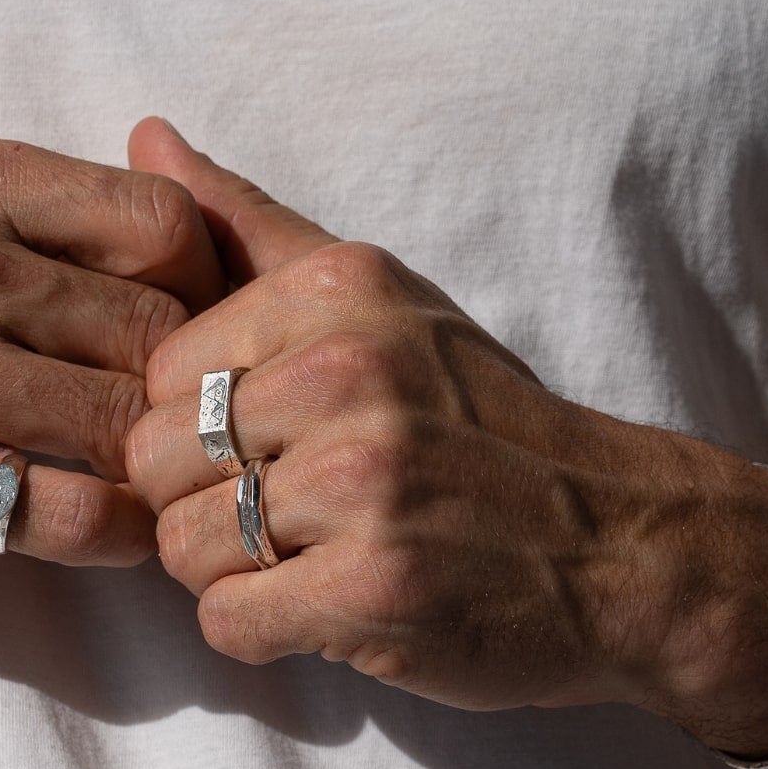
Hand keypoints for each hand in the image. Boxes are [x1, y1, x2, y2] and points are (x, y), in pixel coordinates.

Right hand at [0, 132, 223, 641]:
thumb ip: (30, 217)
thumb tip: (186, 230)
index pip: (163, 218)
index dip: (206, 284)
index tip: (195, 333)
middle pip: (160, 328)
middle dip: (182, 390)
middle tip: (181, 429)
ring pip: (130, 424)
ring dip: (155, 468)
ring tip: (148, 484)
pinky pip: (85, 516)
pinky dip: (122, 536)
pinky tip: (109, 535)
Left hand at [123, 119, 767, 752]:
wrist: (623, 547)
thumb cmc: (482, 425)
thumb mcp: (384, 302)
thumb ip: (251, 228)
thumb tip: (144, 135)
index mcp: (337, 291)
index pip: (161, 371)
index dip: (196, 426)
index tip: (273, 445)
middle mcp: (346, 374)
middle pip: (155, 461)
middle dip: (202, 503)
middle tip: (288, 514)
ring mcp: (362, 484)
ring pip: (179, 548)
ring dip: (233, 574)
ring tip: (315, 558)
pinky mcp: (372, 589)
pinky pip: (227, 623)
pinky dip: (265, 633)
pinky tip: (331, 606)